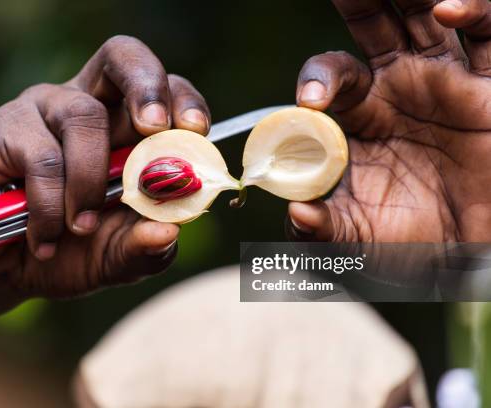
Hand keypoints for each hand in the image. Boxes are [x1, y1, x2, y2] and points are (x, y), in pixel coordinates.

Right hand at [0, 35, 210, 299]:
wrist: (1, 271)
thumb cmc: (69, 253)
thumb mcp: (115, 259)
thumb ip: (144, 248)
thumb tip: (170, 231)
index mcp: (126, 130)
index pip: (164, 90)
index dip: (183, 100)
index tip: (197, 130)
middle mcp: (87, 106)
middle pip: (122, 57)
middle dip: (147, 86)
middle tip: (155, 127)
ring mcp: (43, 111)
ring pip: (84, 117)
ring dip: (90, 181)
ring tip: (81, 228)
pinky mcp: (4, 129)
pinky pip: (41, 157)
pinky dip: (50, 206)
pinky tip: (45, 240)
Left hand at [287, 0, 490, 241]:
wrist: (470, 253)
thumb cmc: (410, 241)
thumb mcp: (358, 238)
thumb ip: (322, 228)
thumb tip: (297, 215)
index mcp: (360, 115)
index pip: (331, 76)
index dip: (318, 78)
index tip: (310, 102)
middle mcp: (399, 86)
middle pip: (373, 25)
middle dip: (357, 0)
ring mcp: (445, 79)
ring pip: (424, 16)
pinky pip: (488, 35)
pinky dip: (473, 13)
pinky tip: (449, 9)